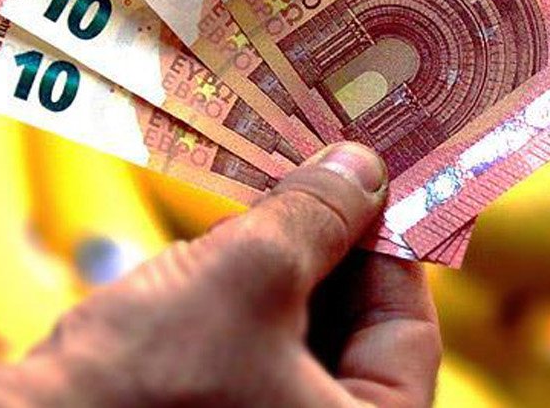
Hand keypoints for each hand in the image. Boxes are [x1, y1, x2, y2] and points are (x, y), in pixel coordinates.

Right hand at [13, 142, 441, 405]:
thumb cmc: (141, 381)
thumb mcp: (248, 277)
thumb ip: (317, 216)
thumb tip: (361, 168)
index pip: (407, 335)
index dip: (390, 245)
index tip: (367, 179)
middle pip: (353, 337)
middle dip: (330, 251)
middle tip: (313, 174)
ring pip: (296, 343)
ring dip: (282, 269)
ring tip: (261, 197)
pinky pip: (248, 359)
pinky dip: (241, 305)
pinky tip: (218, 250)